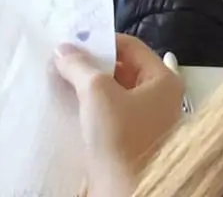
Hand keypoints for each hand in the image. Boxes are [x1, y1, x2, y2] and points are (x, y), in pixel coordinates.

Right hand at [54, 35, 184, 196]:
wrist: (124, 190)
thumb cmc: (120, 138)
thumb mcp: (97, 93)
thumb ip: (80, 67)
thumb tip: (64, 50)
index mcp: (163, 80)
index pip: (131, 47)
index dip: (102, 41)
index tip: (73, 41)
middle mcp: (158, 97)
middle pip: (122, 68)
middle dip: (91, 63)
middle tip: (62, 60)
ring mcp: (144, 119)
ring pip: (113, 91)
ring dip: (87, 85)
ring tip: (60, 79)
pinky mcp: (128, 139)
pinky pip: (108, 113)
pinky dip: (90, 106)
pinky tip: (68, 103)